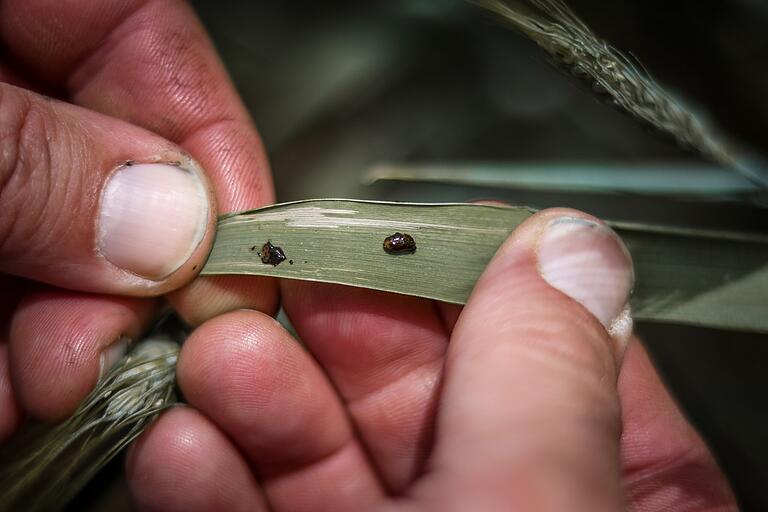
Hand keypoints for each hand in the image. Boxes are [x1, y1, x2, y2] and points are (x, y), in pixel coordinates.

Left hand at [0, 0, 276, 435]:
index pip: (148, 36)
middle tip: (116, 352)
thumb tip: (166, 229)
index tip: (236, 258)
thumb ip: (35, 162)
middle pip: (104, 153)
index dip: (209, 146)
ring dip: (57, 322)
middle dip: (120, 268)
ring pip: (43, 227)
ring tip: (48, 393)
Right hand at [128, 209, 737, 510]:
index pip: (550, 356)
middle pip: (422, 401)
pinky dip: (218, 488)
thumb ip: (552, 384)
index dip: (459, 283)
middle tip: (261, 279)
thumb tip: (566, 246)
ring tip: (213, 356)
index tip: (375, 232)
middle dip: (333, 337)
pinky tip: (185, 450)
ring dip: (261, 406)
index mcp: (624, 503)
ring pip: (334, 466)